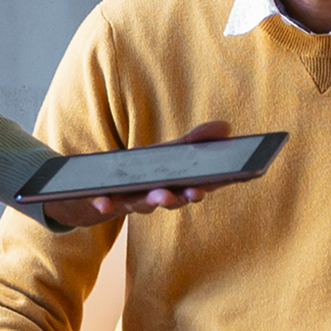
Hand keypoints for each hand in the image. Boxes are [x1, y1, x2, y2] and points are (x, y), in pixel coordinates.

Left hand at [41, 121, 232, 228]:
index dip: (212, 184)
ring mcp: (130, 200)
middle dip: (184, 197)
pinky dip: (105, 203)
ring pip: (143, 204)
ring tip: (162, 196)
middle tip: (196, 192)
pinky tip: (102, 202)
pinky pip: (105, 203)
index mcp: (172, 185)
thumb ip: (195, 141)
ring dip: (153, 201)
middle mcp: (154, 197)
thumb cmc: (142, 172)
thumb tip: (227, 127)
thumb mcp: (168, 152)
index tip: (231, 178)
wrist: (99, 190)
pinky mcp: (105, 200)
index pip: (197, 185)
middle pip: (173, 199)